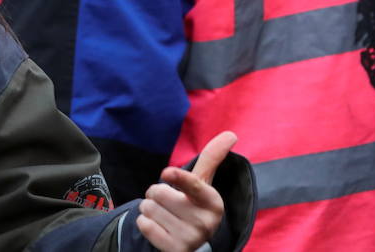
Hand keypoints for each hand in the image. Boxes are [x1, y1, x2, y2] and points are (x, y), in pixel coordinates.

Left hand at [137, 131, 235, 251]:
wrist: (191, 244)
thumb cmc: (193, 206)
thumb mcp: (203, 184)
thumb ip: (212, 158)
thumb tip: (231, 134)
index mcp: (214, 203)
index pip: (193, 185)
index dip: (178, 178)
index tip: (166, 172)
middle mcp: (205, 223)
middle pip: (158, 191)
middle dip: (156, 193)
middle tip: (170, 204)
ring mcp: (190, 239)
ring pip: (148, 207)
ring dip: (150, 209)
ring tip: (166, 217)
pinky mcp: (174, 250)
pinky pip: (143, 224)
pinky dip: (146, 224)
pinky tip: (161, 229)